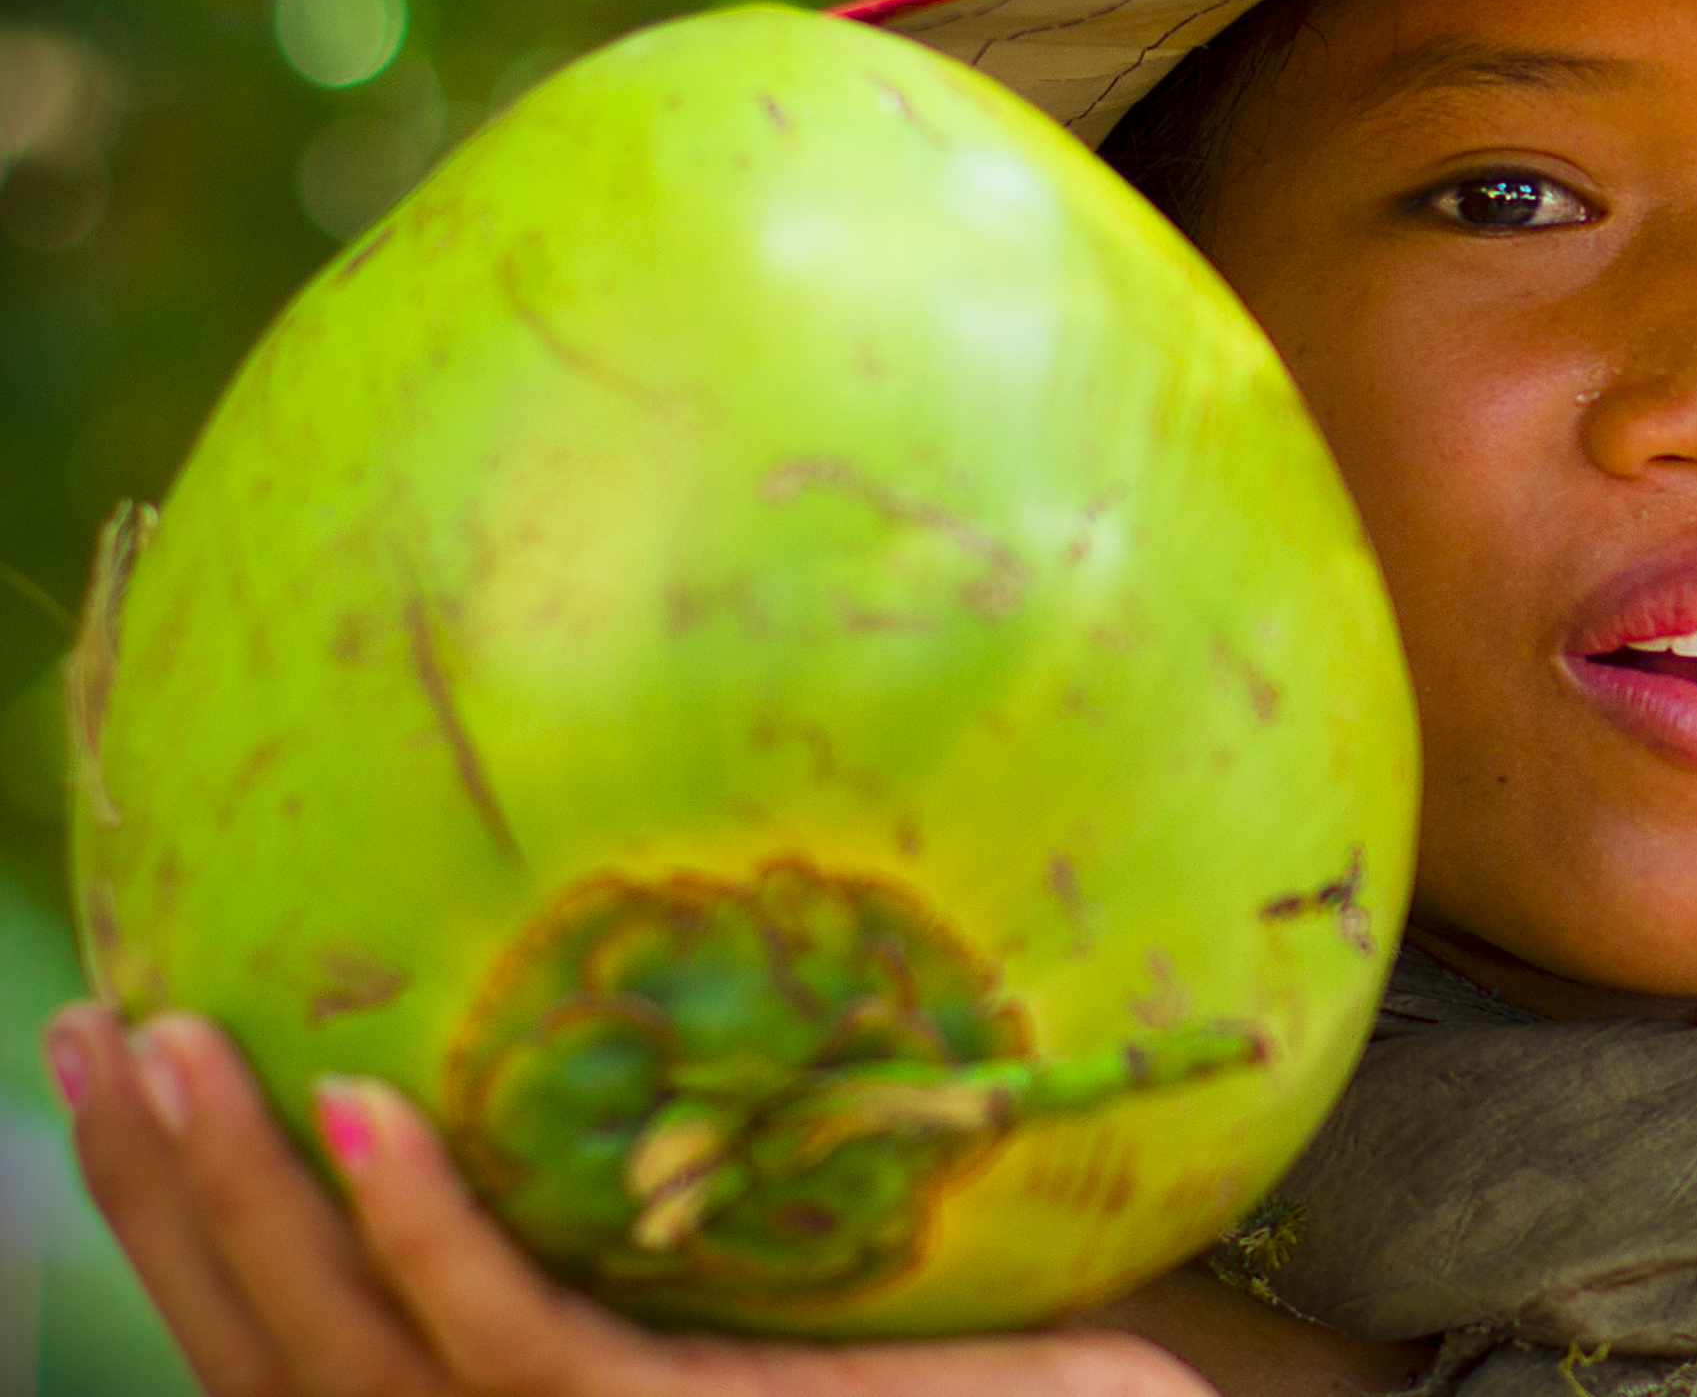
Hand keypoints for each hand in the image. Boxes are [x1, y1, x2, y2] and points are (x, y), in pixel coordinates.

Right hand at [42, 1003, 1218, 1396]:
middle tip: (83, 1030)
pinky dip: (421, 1230)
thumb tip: (571, 1000)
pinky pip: (517, 1343)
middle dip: (166, 1194)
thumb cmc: (954, 1322)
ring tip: (163, 1040)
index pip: (304, 1333)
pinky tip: (353, 1109)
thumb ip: (650, 1168)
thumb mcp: (764, 1229)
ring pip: (354, 1352)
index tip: (118, 1050)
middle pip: (282, 1351)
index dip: (186, 1212)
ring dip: (240, 1197)